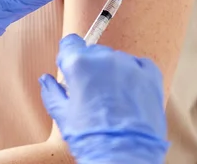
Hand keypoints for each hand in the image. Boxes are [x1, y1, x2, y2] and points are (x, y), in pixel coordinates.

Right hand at [40, 34, 168, 163]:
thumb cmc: (92, 138)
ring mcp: (129, 65)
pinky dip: (133, 74)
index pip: (70, 43)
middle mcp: (105, 58)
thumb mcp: (62, 114)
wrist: (125, 156)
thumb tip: (46, 80)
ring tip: (111, 98)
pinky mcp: (150, 75)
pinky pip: (138, 65)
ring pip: (115, 59)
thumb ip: (51, 91)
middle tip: (90, 92)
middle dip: (89, 67)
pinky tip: (127, 94)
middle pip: (92, 52)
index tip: (71, 69)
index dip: (68, 57)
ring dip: (111, 71)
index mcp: (79, 64)